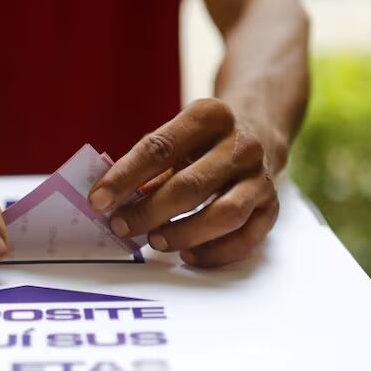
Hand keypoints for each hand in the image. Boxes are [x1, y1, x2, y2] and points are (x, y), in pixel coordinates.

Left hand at [88, 98, 283, 267]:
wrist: (259, 130)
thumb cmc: (201, 143)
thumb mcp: (174, 139)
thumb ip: (145, 167)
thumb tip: (109, 202)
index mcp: (209, 116)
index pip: (159, 147)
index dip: (125, 177)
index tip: (98, 200)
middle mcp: (241, 144)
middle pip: (190, 185)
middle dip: (149, 211)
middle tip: (122, 227)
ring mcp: (260, 176)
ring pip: (224, 215)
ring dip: (184, 234)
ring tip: (155, 241)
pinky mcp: (273, 206)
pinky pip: (246, 238)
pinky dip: (214, 253)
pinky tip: (188, 255)